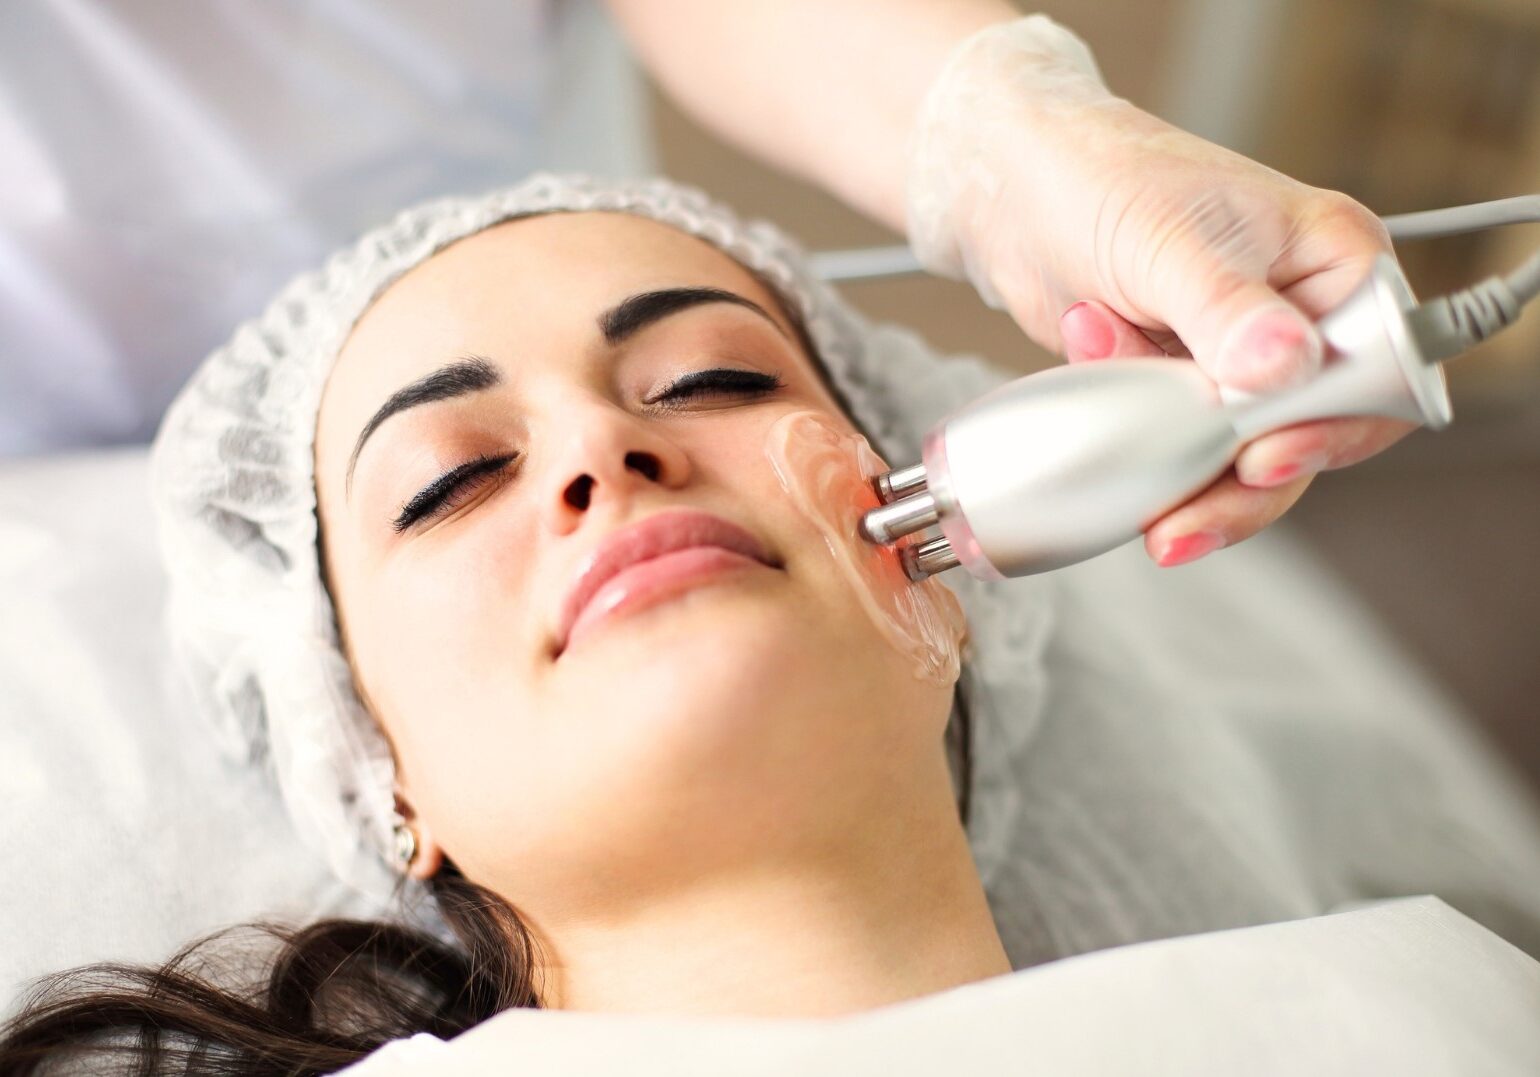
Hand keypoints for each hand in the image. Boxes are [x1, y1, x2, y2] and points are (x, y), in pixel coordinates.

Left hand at [908, 17, 1415, 565]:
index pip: (1376, 369)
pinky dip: (1142, 438)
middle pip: (1313, 434)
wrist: (1020, 192)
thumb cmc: (1106, 181)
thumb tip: (1286, 363)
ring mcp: (1245, 360)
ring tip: (1135, 474)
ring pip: (1245, 456)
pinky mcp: (1191, 388)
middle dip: (1243, 480)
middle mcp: (1303, 317)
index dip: (1328, 426)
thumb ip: (1228, 310)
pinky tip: (1099, 372)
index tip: (1262, 455)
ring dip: (1182, 468)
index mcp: (1334, 263)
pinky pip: (1187, 447)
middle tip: (1186, 517)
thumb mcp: (1170, 244)